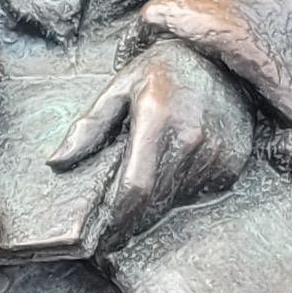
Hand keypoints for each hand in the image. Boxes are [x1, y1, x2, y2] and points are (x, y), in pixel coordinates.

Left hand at [52, 37, 256, 255]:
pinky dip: (185, 191)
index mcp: (157, 119)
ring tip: (144, 197)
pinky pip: (202, 191)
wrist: (218, 57)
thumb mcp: (119, 88)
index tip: (103, 235)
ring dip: (159, 205)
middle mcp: (192, 139)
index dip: (117, 218)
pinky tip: (176, 174)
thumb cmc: (162, 71)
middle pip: (156, 201)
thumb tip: (57, 162)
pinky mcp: (235, 161)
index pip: (135, 187)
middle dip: (133, 220)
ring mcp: (218, 152)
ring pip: (179, 200)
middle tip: (115, 231)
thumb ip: (89, 127)